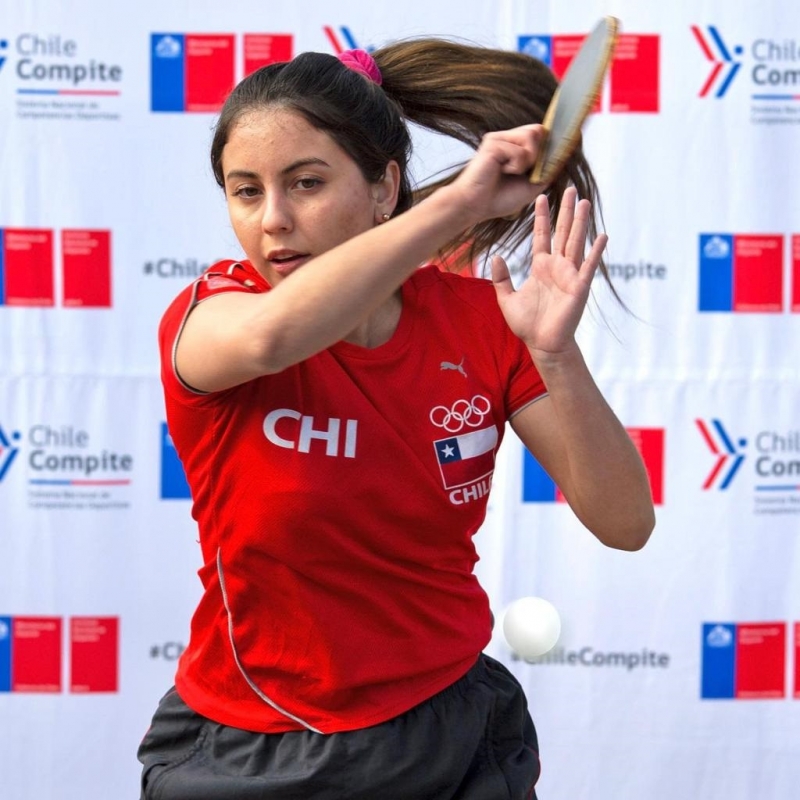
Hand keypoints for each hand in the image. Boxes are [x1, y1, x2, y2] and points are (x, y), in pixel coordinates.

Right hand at [451, 125, 546, 223]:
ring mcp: (499, 138)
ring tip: (511, 171)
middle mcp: (506, 138)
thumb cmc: (499, 199)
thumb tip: (562, 157)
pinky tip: (500, 171)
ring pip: (531, 136)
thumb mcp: (531, 185)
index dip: (549, 142)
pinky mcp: (493, 143)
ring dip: (527, 160)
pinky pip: (519, 151)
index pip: (540, 132)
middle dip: (538, 154)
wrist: (476, 206)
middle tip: (523, 171)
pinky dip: (516, 166)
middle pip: (538, 130)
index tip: (555, 151)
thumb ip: (546, 170)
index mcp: (514, 146)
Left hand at [491, 187, 607, 359]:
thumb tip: (495, 256)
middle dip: (565, 211)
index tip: (541, 196)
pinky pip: (589, 266)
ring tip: (584, 202)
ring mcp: (570, 275)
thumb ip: (501, 277)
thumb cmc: (527, 324)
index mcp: (540, 267)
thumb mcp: (506, 298)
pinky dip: (596, 251)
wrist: (541, 344)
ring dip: (581, 222)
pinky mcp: (579, 287)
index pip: (541, 236)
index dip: (541, 217)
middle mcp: (557, 267)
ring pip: (576, 242)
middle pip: (562, 232)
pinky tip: (602, 235)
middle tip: (569, 188)